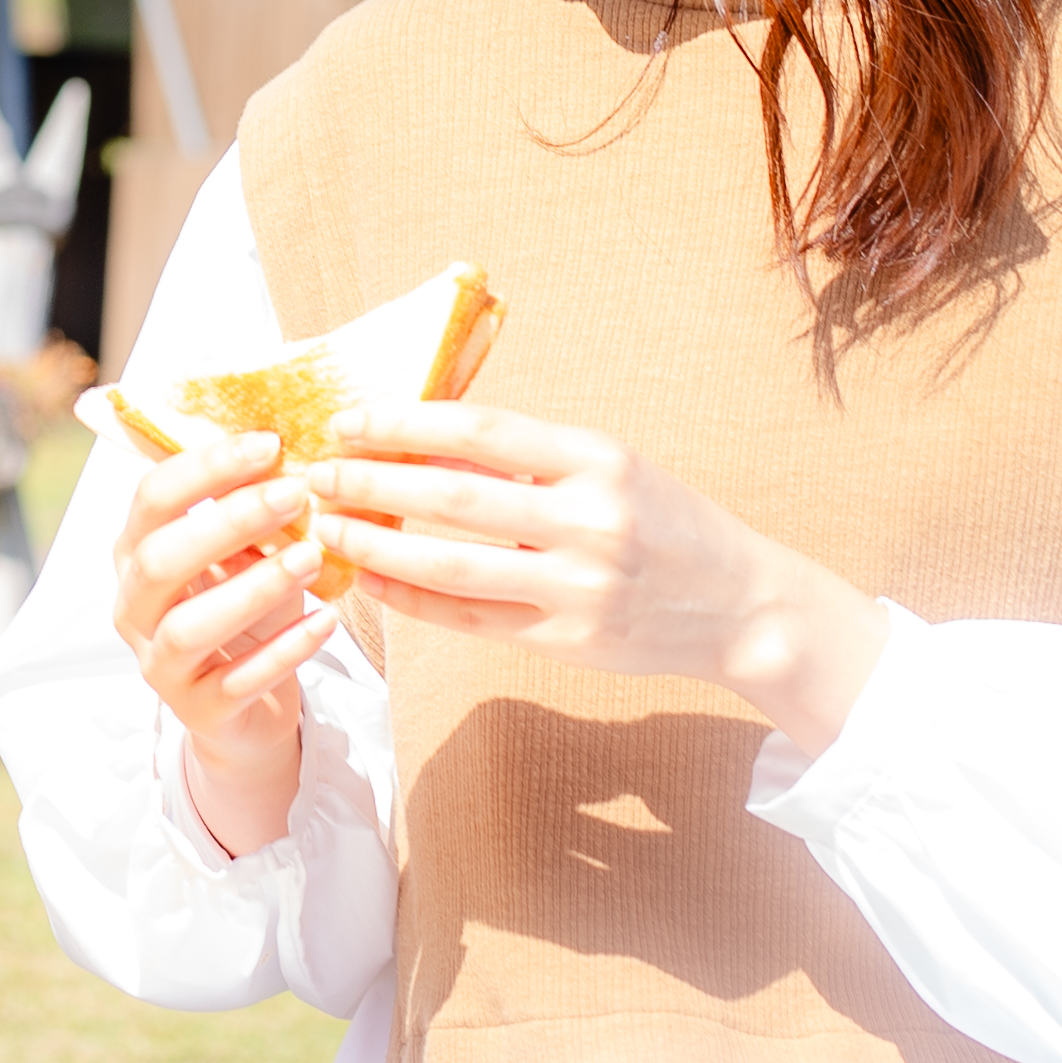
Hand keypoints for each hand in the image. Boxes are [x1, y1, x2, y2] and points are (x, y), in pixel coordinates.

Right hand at [109, 429, 334, 854]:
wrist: (244, 710)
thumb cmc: (245, 612)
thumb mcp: (243, 554)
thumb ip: (250, 510)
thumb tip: (293, 446)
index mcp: (135, 552)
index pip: (152, 498)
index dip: (206, 467)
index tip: (270, 443)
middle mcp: (133, 606)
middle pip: (158, 559)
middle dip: (227, 522)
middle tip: (295, 494)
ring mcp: (159, 663)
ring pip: (188, 626)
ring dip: (252, 587)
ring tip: (311, 558)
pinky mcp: (198, 711)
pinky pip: (238, 682)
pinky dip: (284, 651)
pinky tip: (326, 622)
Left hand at [301, 402, 889, 751]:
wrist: (744, 607)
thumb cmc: (665, 522)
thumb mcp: (609, 468)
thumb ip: (525, 457)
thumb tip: (421, 436)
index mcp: (600, 460)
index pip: (479, 430)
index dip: (403, 424)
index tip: (348, 420)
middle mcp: (591, 521)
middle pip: (452, 498)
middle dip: (371, 483)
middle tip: (317, 474)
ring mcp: (580, 588)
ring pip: (451, 567)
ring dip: (377, 546)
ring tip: (328, 529)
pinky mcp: (569, 642)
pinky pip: (471, 619)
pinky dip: (412, 599)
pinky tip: (371, 580)